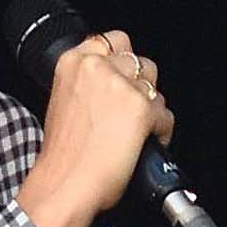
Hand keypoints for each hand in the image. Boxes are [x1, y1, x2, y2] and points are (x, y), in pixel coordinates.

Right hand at [19, 28, 173, 226]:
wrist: (65, 185)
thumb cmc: (62, 158)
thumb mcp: (64, 104)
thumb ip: (86, 86)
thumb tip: (112, 87)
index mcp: (73, 62)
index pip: (111, 40)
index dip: (122, 61)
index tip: (123, 78)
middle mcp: (97, 67)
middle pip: (138, 60)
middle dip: (139, 85)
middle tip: (131, 110)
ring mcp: (120, 86)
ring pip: (154, 86)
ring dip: (151, 107)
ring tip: (138, 131)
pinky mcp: (141, 108)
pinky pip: (165, 114)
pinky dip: (161, 131)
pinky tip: (145, 145)